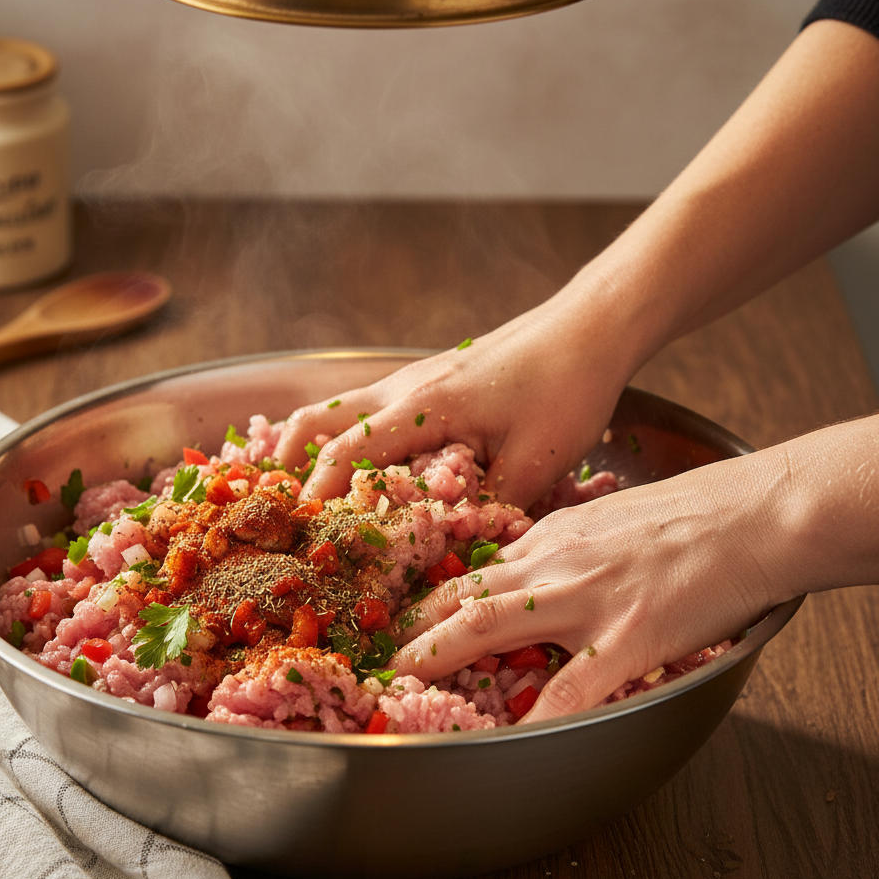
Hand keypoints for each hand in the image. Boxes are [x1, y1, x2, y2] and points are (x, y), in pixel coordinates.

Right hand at [274, 302, 632, 508]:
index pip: (341, 457)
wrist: (588, 328)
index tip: (301, 541)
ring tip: (316, 500)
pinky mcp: (429, 382)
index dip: (314, 503)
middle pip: (316, 422)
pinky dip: (349, 439)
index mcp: (420, 409)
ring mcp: (411, 381)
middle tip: (290, 516)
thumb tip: (458, 550)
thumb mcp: (536, 460)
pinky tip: (371, 471)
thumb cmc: (566, 386)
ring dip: (317, 450)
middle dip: (292, 468)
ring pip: (337, 411)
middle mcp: (401, 390)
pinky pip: (369, 410)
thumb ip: (491, 508)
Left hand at [390, 451, 787, 722]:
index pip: (474, 569)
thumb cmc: (691, 513)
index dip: (430, 597)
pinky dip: (537, 715)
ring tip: (400, 683)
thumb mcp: (610, 518)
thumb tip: (536, 573)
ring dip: (438, 655)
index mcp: (550, 537)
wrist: (753, 513)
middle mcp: (552, 563)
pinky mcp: (628, 634)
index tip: (398, 619)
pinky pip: (573, 684)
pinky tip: (509, 740)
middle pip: (462, 595)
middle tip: (373, 655)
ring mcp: (585, 599)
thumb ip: (567, 546)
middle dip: (413, 626)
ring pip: (490, 624)